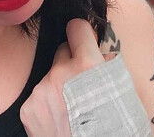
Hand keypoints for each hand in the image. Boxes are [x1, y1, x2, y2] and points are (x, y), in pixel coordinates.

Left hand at [19, 18, 117, 136]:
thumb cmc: (118, 129)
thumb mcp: (124, 95)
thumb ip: (107, 67)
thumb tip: (96, 48)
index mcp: (88, 67)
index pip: (76, 27)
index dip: (82, 33)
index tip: (83, 39)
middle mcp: (61, 74)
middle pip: (61, 51)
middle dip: (70, 62)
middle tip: (82, 84)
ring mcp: (41, 92)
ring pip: (50, 76)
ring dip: (59, 86)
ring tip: (73, 109)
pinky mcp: (28, 108)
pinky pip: (38, 95)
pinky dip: (47, 105)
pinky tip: (60, 120)